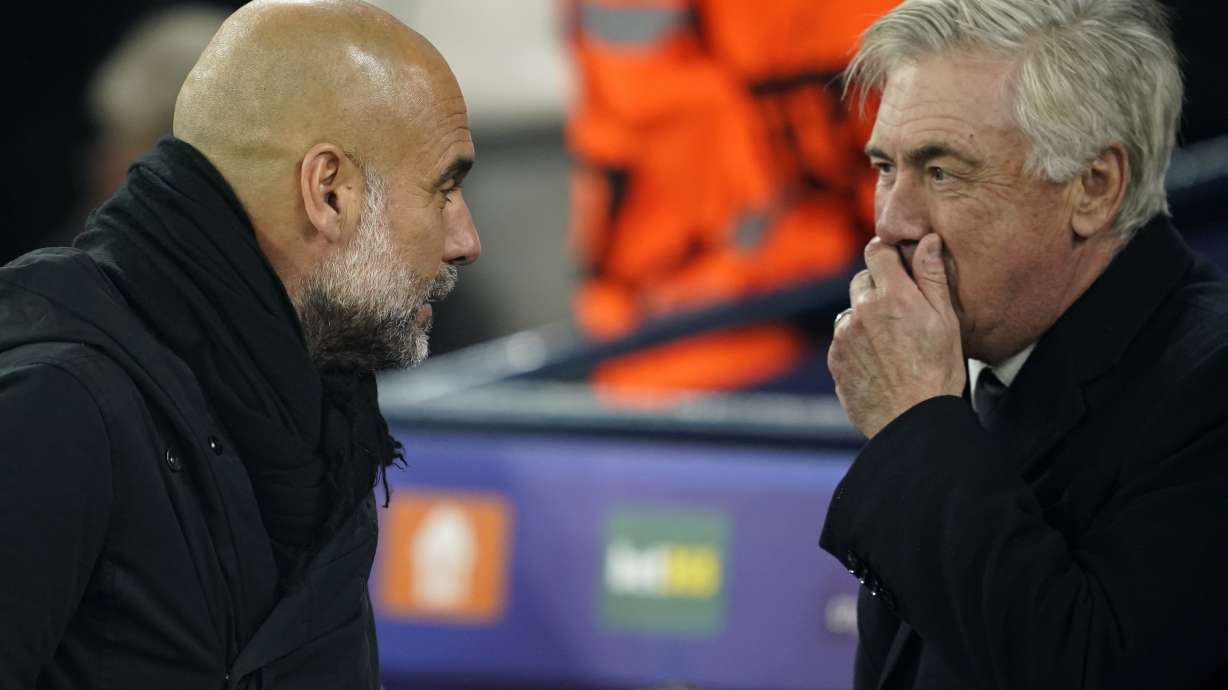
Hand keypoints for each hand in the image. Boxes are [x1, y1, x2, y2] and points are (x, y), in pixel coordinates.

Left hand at [828, 234, 965, 438]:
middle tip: (901, 313)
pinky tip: (879, 362)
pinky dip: (857, 345)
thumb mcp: (946, 320)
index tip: (895, 262)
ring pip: (851, 312)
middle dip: (878, 289)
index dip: (887, 254)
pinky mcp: (835, 360)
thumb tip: (927, 239)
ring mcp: (844, 336)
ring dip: (866, 319)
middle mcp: (861, 311)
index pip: (877, 252)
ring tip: (891, 344)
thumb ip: (932, 276)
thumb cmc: (938, 371)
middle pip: (862, 281)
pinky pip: (843, 341)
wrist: (913, 420)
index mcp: (892, 296)